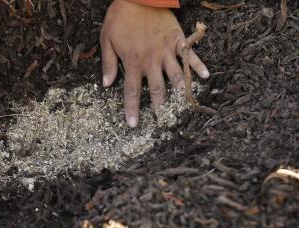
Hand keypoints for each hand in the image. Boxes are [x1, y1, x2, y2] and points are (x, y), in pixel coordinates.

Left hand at [100, 0, 209, 126]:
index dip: (132, 109)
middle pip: (157, 88)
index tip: (134, 124)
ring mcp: (166, 50)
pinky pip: (190, 55)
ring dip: (179, 92)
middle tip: (163, 121)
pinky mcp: (178, 39)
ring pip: (176, 75)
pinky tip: (206, 77)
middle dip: (160, 107)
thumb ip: (109, 63)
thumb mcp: (107, 40)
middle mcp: (151, 59)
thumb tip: (106, 84)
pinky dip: (198, 65)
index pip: (132, 91)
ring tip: (183, 107)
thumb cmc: (119, 18)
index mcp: (133, 61)